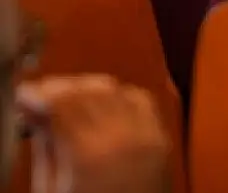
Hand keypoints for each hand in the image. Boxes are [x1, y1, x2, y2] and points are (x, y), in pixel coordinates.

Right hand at [19, 76, 170, 192]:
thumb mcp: (52, 189)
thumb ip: (46, 147)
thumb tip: (33, 113)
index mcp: (90, 153)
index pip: (64, 101)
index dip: (39, 94)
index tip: (22, 96)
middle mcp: (124, 137)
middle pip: (91, 89)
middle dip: (61, 88)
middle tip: (38, 99)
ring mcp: (148, 136)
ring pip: (117, 89)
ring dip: (89, 89)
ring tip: (65, 102)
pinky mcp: (161, 140)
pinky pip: (141, 102)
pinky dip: (118, 96)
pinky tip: (99, 108)